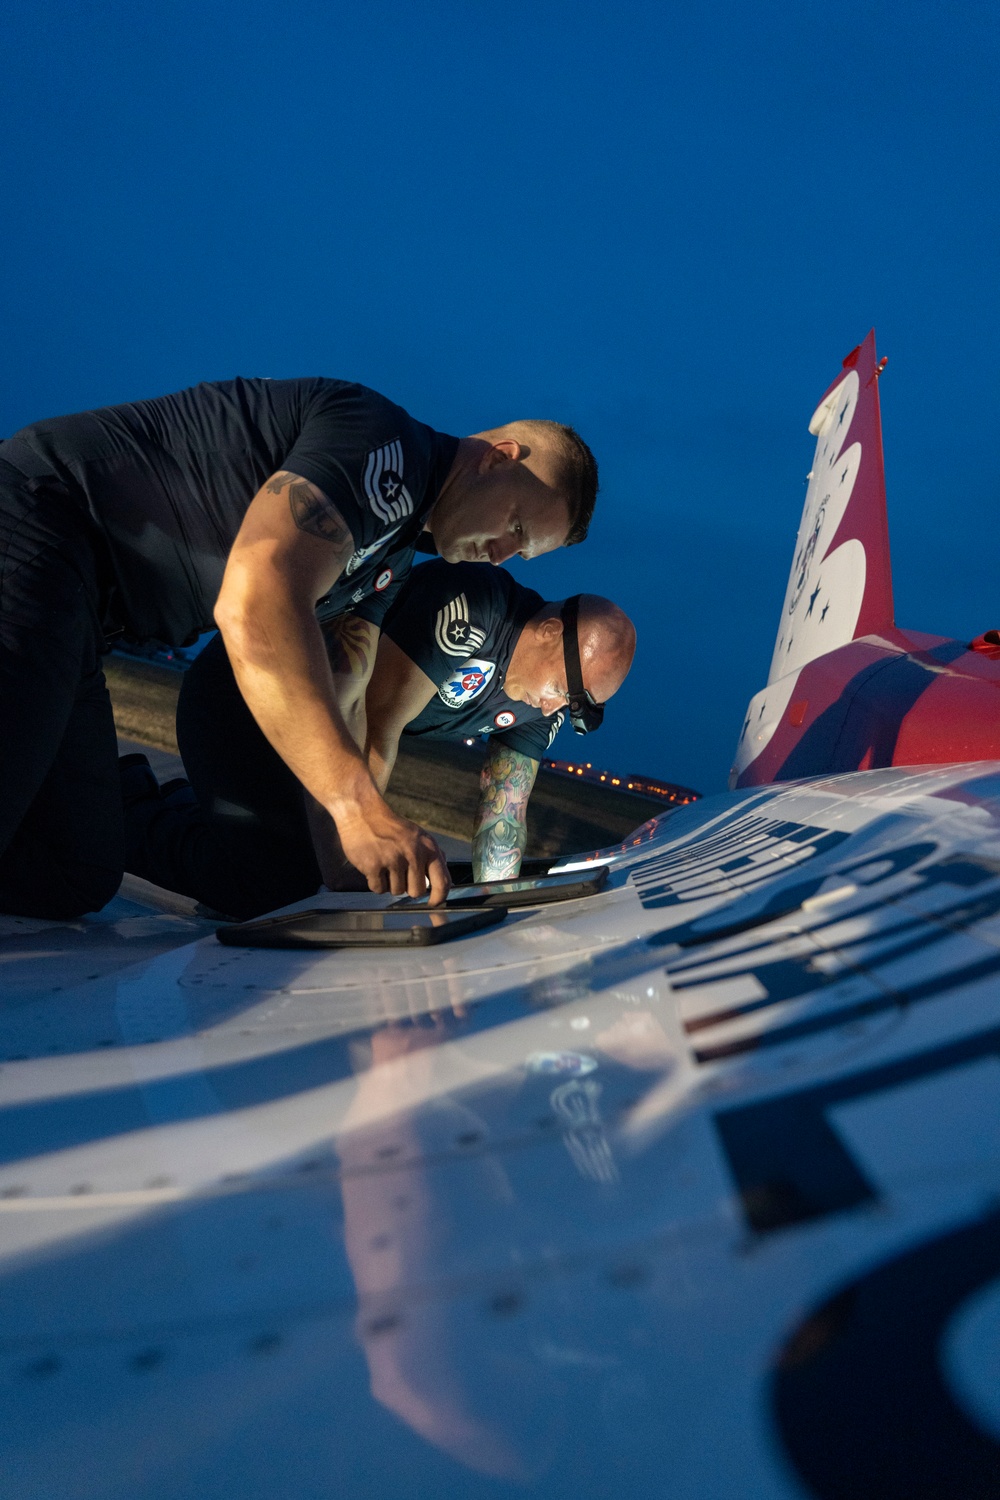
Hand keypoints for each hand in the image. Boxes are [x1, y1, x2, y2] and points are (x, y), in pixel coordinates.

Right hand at [335, 791, 451, 903]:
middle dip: (407, 887)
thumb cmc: (391, 827)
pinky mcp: (374, 866)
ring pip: (396, 892)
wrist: (363, 813)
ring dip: (389, 884)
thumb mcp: (418, 836)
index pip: (442, 882)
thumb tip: (442, 877)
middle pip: (416, 892)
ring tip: (384, 865)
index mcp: (428, 848)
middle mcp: (413, 854)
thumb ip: (431, 855)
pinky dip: (375, 883)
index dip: (439, 898)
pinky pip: (379, 889)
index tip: (433, 903)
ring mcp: (393, 860)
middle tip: (398, 873)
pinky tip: (374, 868)